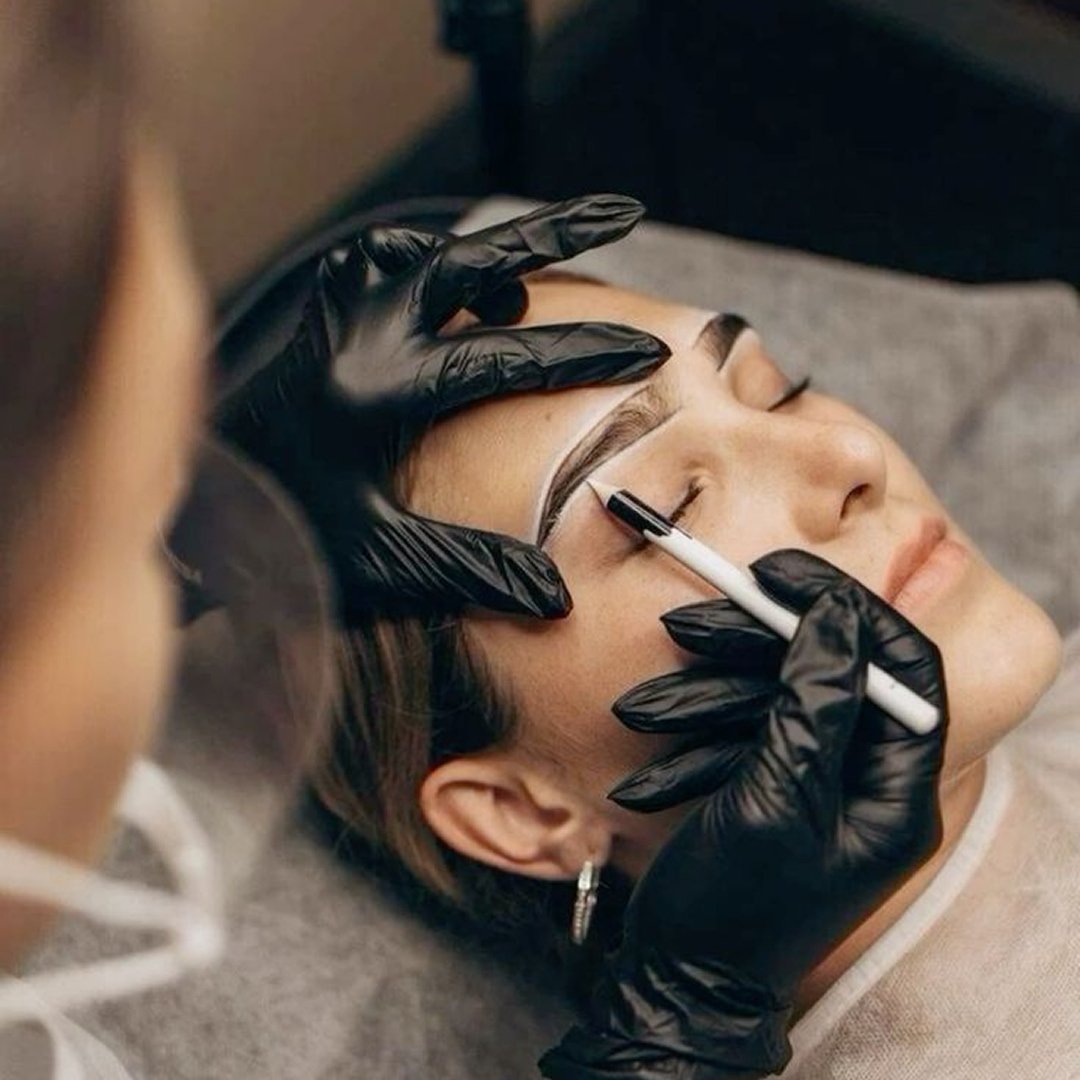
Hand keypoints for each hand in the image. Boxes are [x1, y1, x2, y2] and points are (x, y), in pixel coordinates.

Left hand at [215, 196, 669, 620]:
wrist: (196, 518)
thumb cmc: (280, 541)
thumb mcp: (379, 563)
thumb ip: (469, 570)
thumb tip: (555, 596)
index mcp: (376, 392)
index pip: (504, 356)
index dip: (583, 352)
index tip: (646, 350)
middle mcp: (353, 336)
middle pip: (470, 257)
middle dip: (556, 231)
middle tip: (622, 211)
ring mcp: (330, 317)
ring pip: (422, 250)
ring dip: (483, 252)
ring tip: (526, 285)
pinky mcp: (317, 320)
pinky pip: (377, 262)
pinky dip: (423, 264)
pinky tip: (447, 295)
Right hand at [540, 551, 948, 1078]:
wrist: (681, 976)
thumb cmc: (737, 907)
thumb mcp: (779, 798)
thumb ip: (815, 702)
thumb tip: (837, 614)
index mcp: (896, 788)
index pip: (904, 666)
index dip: (848, 608)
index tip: (783, 573)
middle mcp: (867, 776)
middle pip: (832, 670)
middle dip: (760, 641)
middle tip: (697, 614)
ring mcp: (818, 777)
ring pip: (778, 692)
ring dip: (713, 683)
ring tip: (654, 686)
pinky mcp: (773, 779)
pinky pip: (747, 723)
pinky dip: (702, 718)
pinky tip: (654, 722)